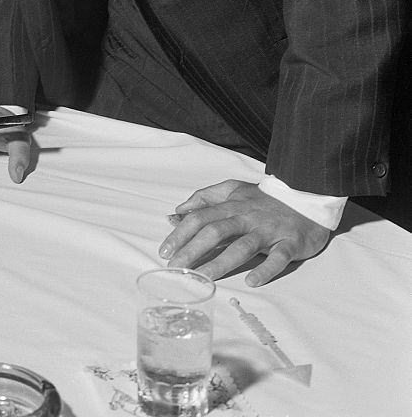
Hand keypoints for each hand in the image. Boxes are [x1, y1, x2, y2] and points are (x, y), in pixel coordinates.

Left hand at [159, 180, 329, 285]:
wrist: (306, 197)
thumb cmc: (264, 199)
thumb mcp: (233, 190)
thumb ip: (205, 198)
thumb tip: (178, 211)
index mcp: (231, 206)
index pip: (200, 218)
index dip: (181, 233)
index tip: (165, 250)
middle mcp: (247, 218)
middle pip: (215, 231)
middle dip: (193, 249)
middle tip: (176, 267)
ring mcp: (268, 231)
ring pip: (242, 246)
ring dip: (222, 262)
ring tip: (204, 278)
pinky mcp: (290, 243)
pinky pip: (278, 258)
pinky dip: (265, 269)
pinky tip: (252, 281)